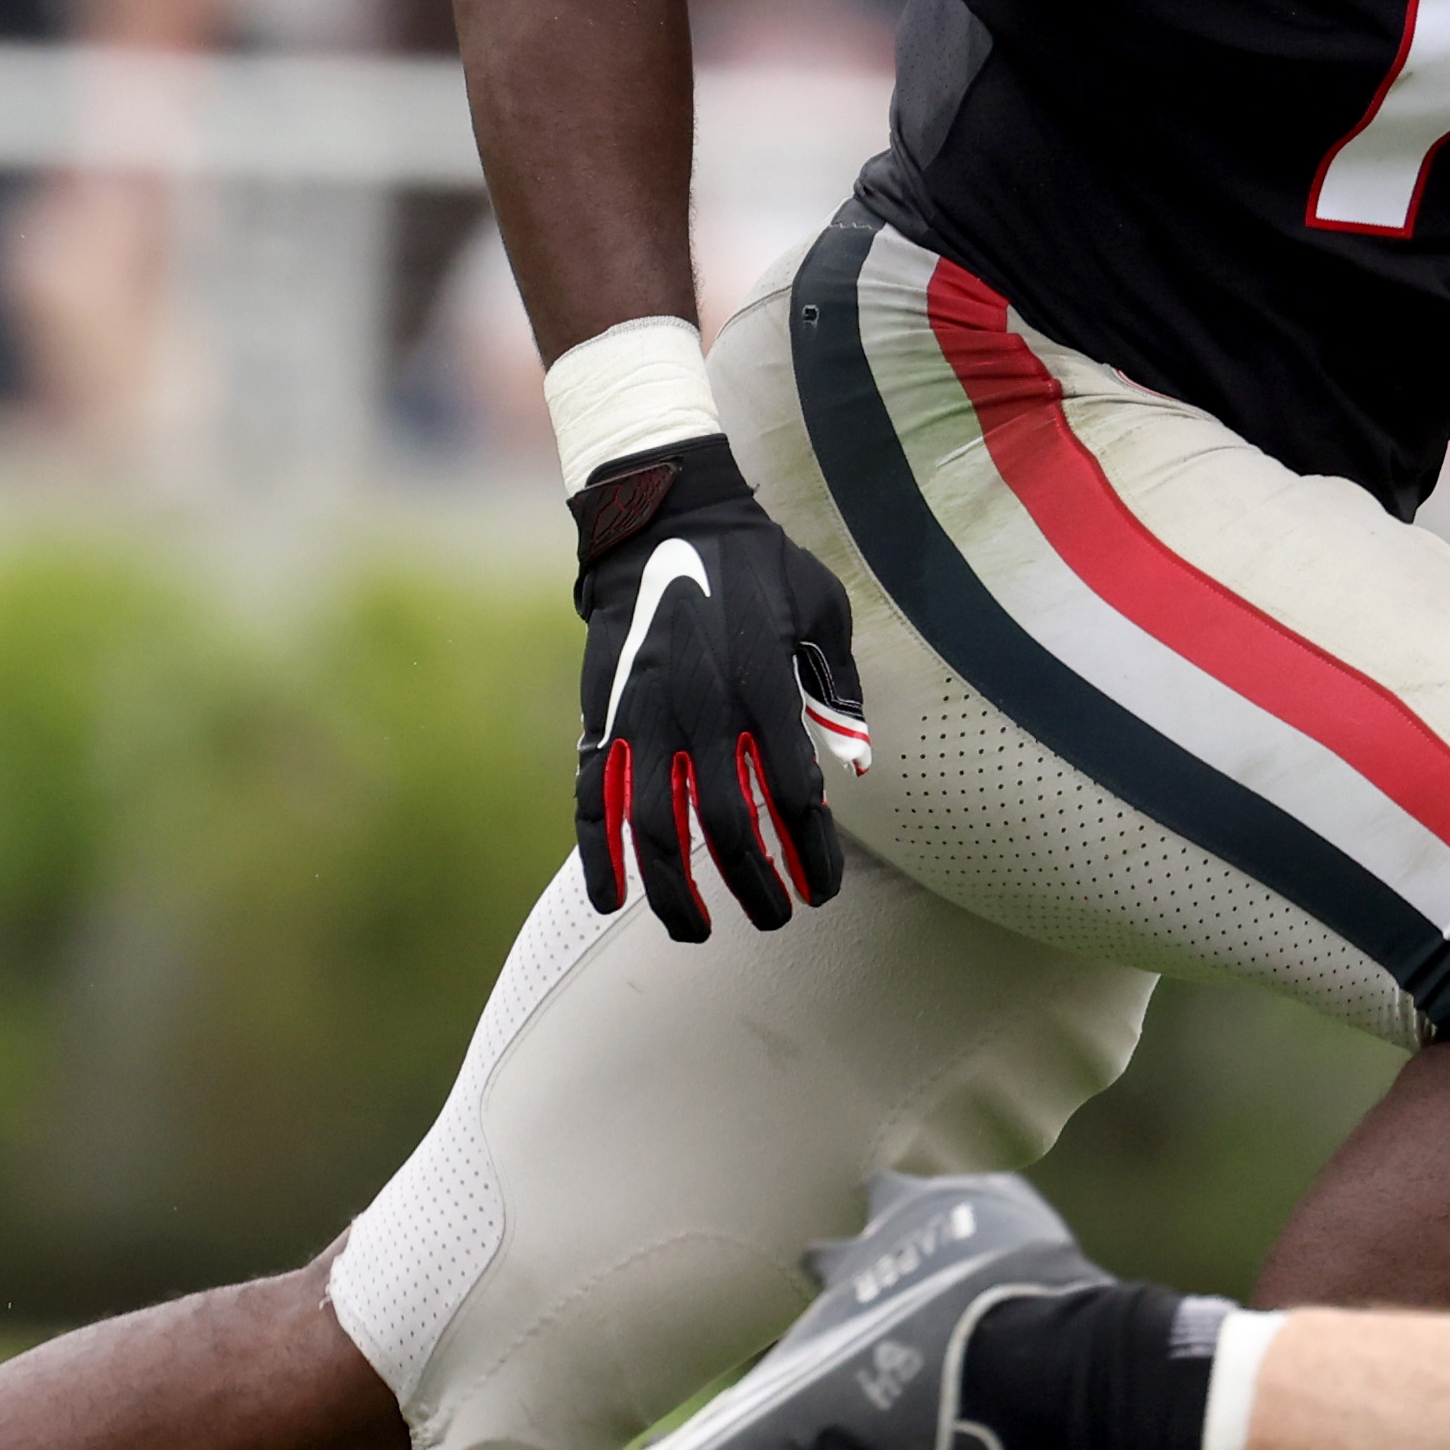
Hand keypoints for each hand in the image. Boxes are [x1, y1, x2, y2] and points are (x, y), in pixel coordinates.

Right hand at [567, 435, 870, 937]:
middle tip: (776, 920)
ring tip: (695, 931)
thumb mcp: (823, 611)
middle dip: (753, 886)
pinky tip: (609, 900)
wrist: (667, 519)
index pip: (791, 797)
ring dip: (672, 891)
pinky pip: (594, 798)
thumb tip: (855, 766)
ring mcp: (645, 715)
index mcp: (762, 687)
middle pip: (724, 827)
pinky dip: (597, 854)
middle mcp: (701, 709)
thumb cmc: (761, 567)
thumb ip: (840, 689)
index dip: (809, 854)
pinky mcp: (604, 715)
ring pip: (653, 827)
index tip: (822, 890)